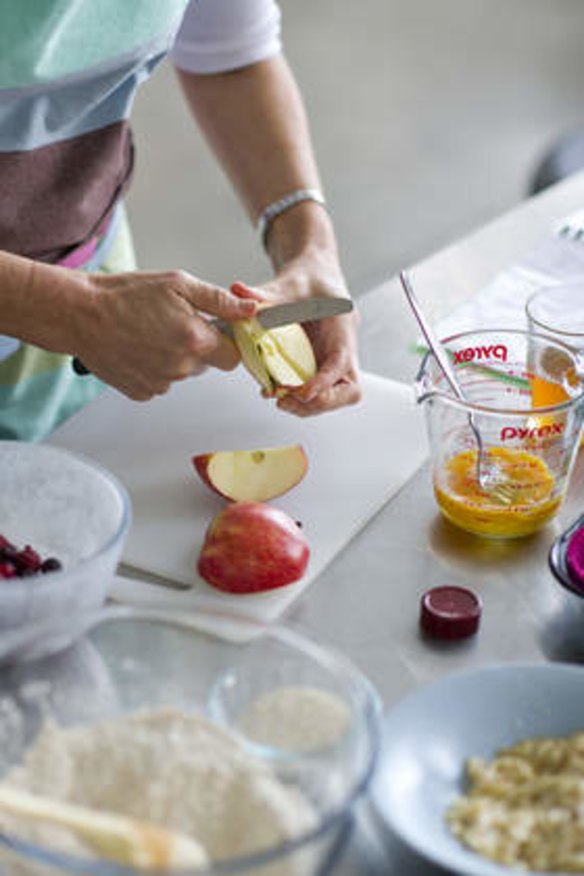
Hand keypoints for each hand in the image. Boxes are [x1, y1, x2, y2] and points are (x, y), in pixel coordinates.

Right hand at [76, 270, 256, 399]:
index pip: (233, 355)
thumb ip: (220, 301)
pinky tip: (138, 348)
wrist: (80, 314)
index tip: (212, 328)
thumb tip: (251, 309)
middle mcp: (181, 368)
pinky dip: (154, 368)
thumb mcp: (178, 284)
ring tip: (149, 333)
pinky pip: (160, 382)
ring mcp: (161, 384)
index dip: (225, 341)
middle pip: (207, 364)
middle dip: (197, 346)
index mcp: (195, 340)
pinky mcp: (142, 392)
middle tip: (171, 323)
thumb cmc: (124, 295)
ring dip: (175, 357)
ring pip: (183, 373)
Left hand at [231, 257, 360, 415]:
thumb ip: (266, 293)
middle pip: (350, 389)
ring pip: (338, 396)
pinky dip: (302, 399)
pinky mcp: (322, 367)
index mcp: (342, 325)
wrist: (315, 276)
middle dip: (322, 401)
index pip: (342, 361)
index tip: (303, 392)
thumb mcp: (288, 282)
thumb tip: (240, 293)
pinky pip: (321, 392)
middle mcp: (344, 347)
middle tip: (288, 400)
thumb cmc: (309, 279)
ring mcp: (335, 360)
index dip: (324, 381)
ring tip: (280, 400)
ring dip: (311, 406)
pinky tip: (278, 392)